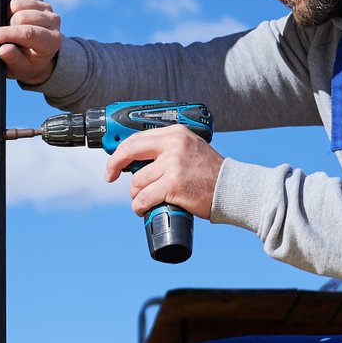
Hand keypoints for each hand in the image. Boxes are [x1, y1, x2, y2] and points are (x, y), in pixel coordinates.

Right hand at [0, 0, 61, 84]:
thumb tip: (3, 50)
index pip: (28, 33)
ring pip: (17, 3)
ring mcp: (46, 7)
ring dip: (5, 14)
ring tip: (5, 26)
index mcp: (52, 41)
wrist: (37, 52)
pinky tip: (7, 16)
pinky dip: (6, 4)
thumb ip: (13, 60)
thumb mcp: (19, 68)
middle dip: (5, 25)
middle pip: (21, 16)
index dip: (6, 34)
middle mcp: (53, 21)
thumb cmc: (27, 62)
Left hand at [104, 126, 222, 220]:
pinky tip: (144, 208)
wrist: (231, 188)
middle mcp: (173, 145)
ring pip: (136, 181)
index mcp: (176, 134)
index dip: (120, 151)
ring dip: (136, 194)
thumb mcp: (190, 149)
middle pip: (129, 152)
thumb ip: (167, 148)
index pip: (137, 138)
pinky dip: (140, 206)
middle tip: (110, 176)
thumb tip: (136, 159)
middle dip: (114, 166)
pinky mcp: (173, 186)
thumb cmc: (210, 173)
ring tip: (146, 199)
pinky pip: (143, 198)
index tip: (114, 162)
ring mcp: (173, 165)